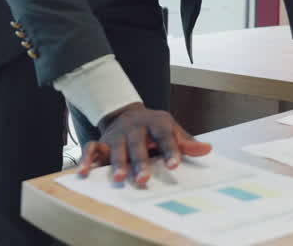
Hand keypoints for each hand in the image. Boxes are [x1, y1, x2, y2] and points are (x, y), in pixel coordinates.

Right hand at [76, 103, 211, 184]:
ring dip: (117, 163)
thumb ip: (186, 142)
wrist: (128, 114)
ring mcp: (117, 134)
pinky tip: (84, 172)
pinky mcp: (102, 141)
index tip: (174, 165)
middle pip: (138, 144)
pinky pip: (91, 148)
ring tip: (119, 178)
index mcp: (156, 122)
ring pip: (116, 148)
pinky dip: (86, 159)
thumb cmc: (154, 128)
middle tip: (144, 179)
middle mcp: (135, 127)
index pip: (165, 135)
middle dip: (140, 162)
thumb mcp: (172, 129)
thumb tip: (207, 149)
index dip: (170, 150)